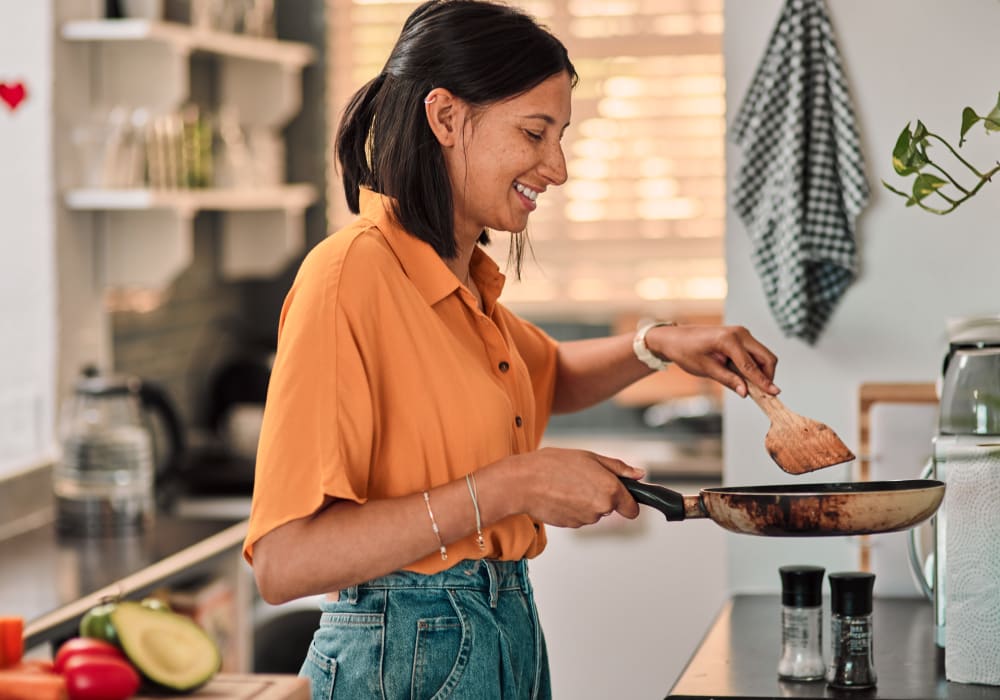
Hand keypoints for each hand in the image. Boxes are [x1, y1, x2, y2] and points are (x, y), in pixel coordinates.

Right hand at [502, 447, 644, 526]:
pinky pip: (578, 517)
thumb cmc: (554, 464)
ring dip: (585, 501)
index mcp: (610, 489)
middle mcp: (601, 508)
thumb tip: (639, 475)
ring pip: (593, 512)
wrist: (523, 483)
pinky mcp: (571, 526)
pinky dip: (572, 508)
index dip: (628, 502)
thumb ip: (618, 468)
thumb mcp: (590, 457)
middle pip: (610, 508)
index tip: (620, 495)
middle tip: (581, 478)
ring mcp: (586, 519)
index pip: (632, 510)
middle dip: (600, 496)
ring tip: (566, 485)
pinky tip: (559, 495)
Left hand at [644, 324, 778, 397]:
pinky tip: (744, 376)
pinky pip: (755, 352)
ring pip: (763, 355)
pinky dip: (755, 365)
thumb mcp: (705, 369)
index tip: (774, 394)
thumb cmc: (686, 351)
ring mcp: (741, 333)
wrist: (675, 338)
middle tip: (763, 393)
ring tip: (749, 385)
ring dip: (761, 371)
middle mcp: (740, 333)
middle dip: (767, 376)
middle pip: (766, 357)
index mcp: (729, 340)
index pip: (751, 366)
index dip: (764, 382)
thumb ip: (728, 380)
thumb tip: (746, 392)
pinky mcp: (740, 336)